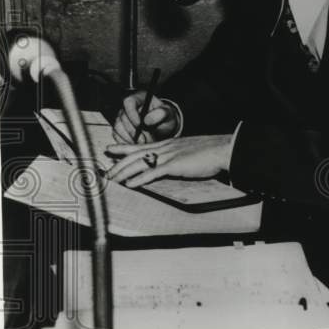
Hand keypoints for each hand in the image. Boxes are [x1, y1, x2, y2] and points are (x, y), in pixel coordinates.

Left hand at [104, 135, 231, 187]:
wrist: (223, 149)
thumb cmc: (211, 151)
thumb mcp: (191, 151)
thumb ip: (180, 156)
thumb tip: (175, 163)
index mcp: (169, 144)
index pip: (141, 146)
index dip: (124, 148)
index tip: (111, 149)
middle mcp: (165, 148)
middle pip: (135, 155)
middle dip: (118, 163)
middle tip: (106, 171)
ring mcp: (169, 155)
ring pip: (139, 163)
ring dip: (123, 172)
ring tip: (112, 180)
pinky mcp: (174, 165)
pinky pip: (152, 173)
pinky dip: (139, 179)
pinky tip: (130, 185)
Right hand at [113, 90, 180, 143]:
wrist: (163, 127)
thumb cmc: (165, 117)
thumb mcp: (168, 114)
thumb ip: (161, 114)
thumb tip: (147, 120)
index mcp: (139, 98)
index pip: (128, 102)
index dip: (132, 114)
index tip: (140, 126)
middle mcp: (127, 107)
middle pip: (122, 117)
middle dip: (134, 131)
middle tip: (145, 140)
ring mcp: (121, 118)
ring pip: (118, 127)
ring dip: (130, 138)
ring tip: (144, 143)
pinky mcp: (119, 129)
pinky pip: (116, 136)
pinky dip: (125, 142)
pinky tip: (136, 145)